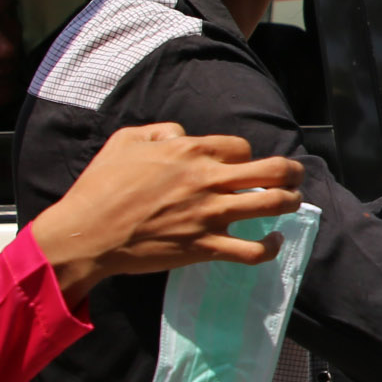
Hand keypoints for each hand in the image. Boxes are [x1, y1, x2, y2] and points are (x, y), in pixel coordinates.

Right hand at [30, 123, 305, 302]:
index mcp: (191, 151)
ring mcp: (211, 215)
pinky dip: (271, 247)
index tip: (238, 166)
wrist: (88, 233)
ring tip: (292, 201)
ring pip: (272, 204)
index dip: (244, 156)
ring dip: (290, 201)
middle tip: (293, 175)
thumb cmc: (101, 186)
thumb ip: (160, 131)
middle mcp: (209, 180)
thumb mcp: (125, 140)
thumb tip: (181, 134)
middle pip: (272, 170)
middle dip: (291, 171)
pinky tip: (274, 241)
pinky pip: (252, 251)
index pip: (240, 148)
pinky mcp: (206, 247)